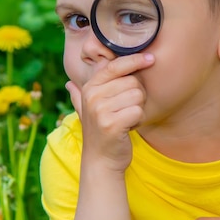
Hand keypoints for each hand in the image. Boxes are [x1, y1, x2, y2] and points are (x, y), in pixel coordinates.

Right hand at [67, 53, 154, 172]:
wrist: (100, 161)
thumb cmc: (100, 132)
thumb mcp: (87, 110)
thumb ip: (80, 94)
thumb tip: (69, 83)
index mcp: (90, 87)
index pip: (115, 66)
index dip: (135, 60)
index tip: (150, 58)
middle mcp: (93, 96)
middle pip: (132, 81)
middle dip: (137, 95)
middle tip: (127, 109)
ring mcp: (100, 110)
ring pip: (138, 95)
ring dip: (138, 109)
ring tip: (126, 118)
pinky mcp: (112, 124)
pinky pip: (138, 111)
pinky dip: (139, 120)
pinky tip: (129, 127)